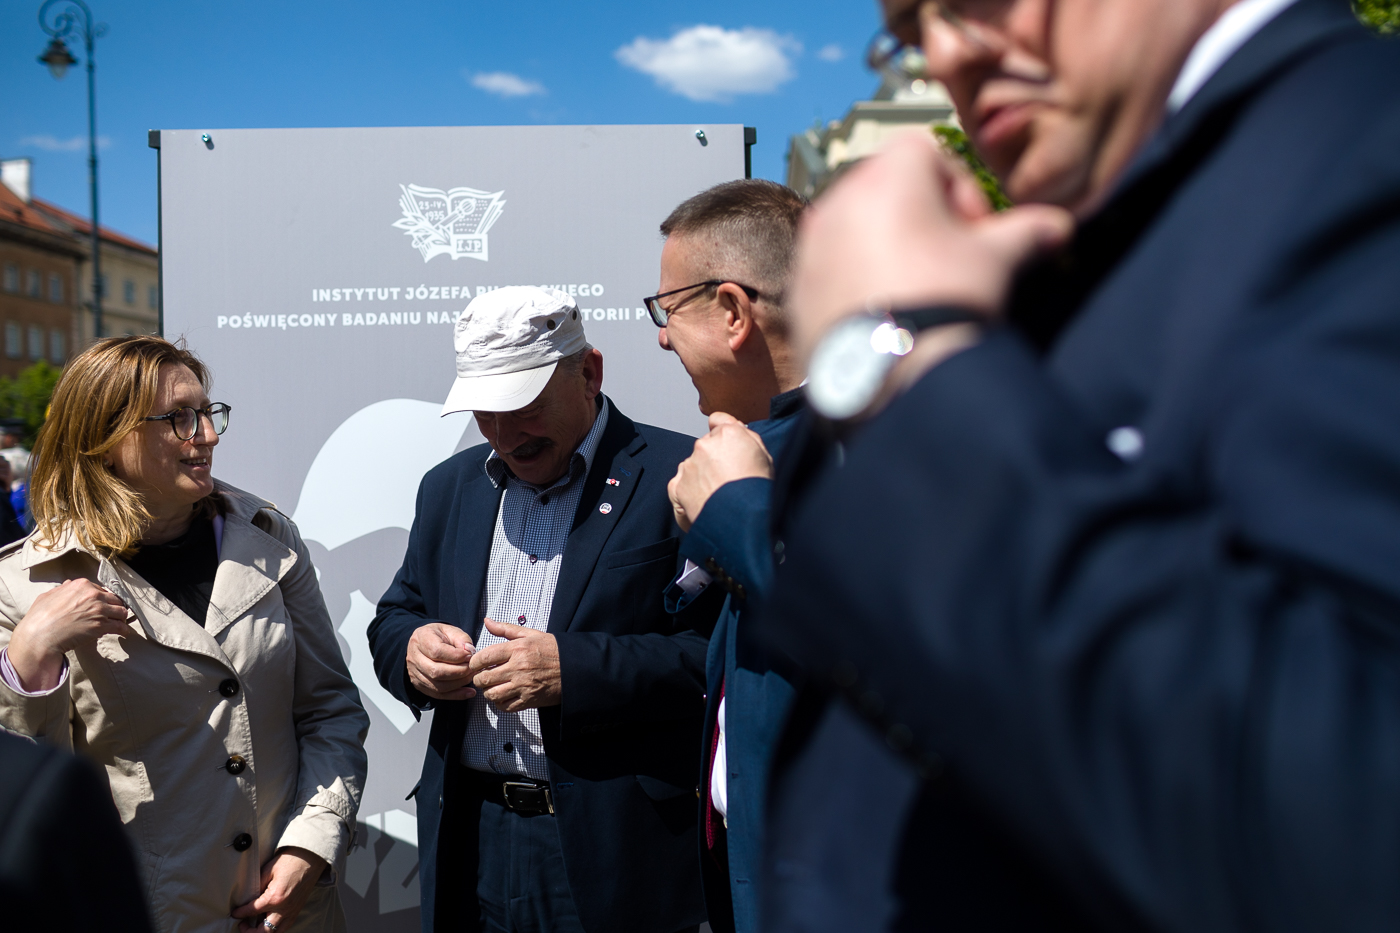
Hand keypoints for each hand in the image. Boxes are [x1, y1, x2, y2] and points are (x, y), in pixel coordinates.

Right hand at [7, 579, 130, 691]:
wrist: (39, 637)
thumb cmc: (39, 618)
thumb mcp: (48, 596)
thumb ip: (62, 589)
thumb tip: (69, 584)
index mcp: (82, 585)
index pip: (101, 590)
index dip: (103, 599)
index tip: (104, 605)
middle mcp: (93, 595)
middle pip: (115, 599)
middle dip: (115, 607)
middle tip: (115, 615)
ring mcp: (99, 610)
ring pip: (121, 611)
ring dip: (121, 618)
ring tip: (120, 623)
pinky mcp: (102, 625)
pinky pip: (120, 626)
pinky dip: (124, 630)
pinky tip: (124, 633)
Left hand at [231, 847, 325, 931]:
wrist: (310, 858)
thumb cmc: (290, 861)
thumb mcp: (268, 870)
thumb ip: (257, 886)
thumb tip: (248, 898)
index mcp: (275, 897)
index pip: (252, 911)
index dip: (240, 913)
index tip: (235, 913)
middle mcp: (284, 908)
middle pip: (264, 930)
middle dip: (250, 931)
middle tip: (243, 924)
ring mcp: (292, 911)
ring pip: (276, 932)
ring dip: (263, 932)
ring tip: (255, 925)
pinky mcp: (298, 909)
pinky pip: (286, 926)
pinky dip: (276, 928)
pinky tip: (269, 921)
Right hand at [406, 623, 476, 700]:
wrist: (424, 642)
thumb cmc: (439, 636)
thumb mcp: (451, 630)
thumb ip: (461, 639)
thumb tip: (470, 652)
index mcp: (421, 639)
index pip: (437, 651)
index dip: (456, 656)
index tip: (470, 656)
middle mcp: (414, 658)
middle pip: (436, 671)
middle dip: (459, 672)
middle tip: (473, 668)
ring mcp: (415, 673)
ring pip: (437, 685)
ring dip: (459, 684)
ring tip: (472, 677)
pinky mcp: (420, 685)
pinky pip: (438, 694)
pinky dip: (455, 695)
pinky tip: (469, 692)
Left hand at [468, 619, 560, 711]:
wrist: (575, 667)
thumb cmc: (553, 650)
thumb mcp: (531, 634)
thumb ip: (506, 629)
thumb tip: (487, 622)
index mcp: (518, 649)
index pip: (484, 657)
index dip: (474, 663)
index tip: (475, 665)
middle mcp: (518, 667)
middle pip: (484, 678)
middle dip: (479, 679)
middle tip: (482, 677)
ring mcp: (524, 685)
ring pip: (492, 694)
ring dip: (489, 692)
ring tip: (493, 687)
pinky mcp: (529, 700)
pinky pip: (505, 706)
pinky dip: (500, 703)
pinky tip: (504, 696)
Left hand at [668, 413, 773, 531]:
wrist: (742, 520)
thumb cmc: (757, 492)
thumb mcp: (765, 456)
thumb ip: (748, 438)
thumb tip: (737, 429)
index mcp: (728, 434)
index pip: (718, 421)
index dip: (724, 433)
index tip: (725, 442)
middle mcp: (704, 445)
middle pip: (706, 446)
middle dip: (714, 458)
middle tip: (728, 478)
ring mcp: (689, 466)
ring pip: (692, 464)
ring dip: (701, 475)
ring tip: (718, 494)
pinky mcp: (678, 485)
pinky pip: (680, 482)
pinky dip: (688, 490)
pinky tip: (705, 499)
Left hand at [787, 130, 1073, 364]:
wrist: (891, 373)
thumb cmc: (945, 298)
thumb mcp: (997, 260)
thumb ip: (1026, 232)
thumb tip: (1058, 226)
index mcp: (887, 175)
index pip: (927, 151)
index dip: (960, 187)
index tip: (974, 231)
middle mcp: (839, 199)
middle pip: (887, 187)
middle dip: (921, 216)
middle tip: (948, 260)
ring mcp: (811, 244)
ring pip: (856, 227)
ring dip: (887, 246)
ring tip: (917, 290)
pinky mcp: (796, 287)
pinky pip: (831, 267)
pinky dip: (856, 279)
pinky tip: (884, 315)